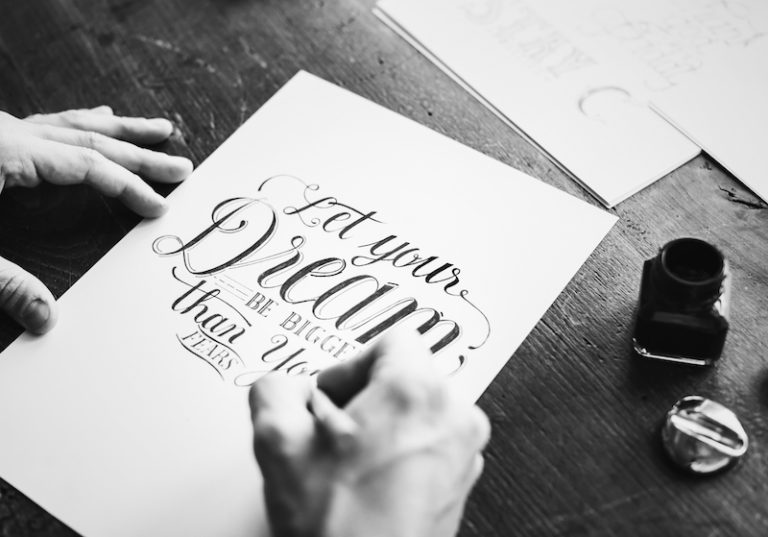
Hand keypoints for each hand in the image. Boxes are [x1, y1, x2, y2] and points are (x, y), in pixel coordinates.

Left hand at [0, 106, 192, 332]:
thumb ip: (1, 282)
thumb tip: (46, 320)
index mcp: (6, 153)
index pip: (88, 166)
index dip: (129, 187)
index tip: (159, 206)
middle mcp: (7, 133)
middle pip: (91, 138)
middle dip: (141, 153)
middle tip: (181, 163)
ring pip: (73, 121)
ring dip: (120, 128)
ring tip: (156, 129)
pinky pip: (49, 121)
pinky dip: (81, 122)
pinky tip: (95, 116)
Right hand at [249, 329, 490, 536]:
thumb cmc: (339, 527)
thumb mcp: (278, 443)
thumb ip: (274, 388)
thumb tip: (282, 385)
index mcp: (416, 391)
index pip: (392, 338)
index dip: (350, 364)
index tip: (331, 396)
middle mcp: (454, 416)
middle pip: (405, 374)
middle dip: (363, 397)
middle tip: (332, 433)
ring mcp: (464, 451)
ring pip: (417, 410)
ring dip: (381, 426)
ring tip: (348, 463)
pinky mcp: (461, 481)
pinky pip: (429, 443)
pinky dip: (400, 452)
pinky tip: (367, 483)